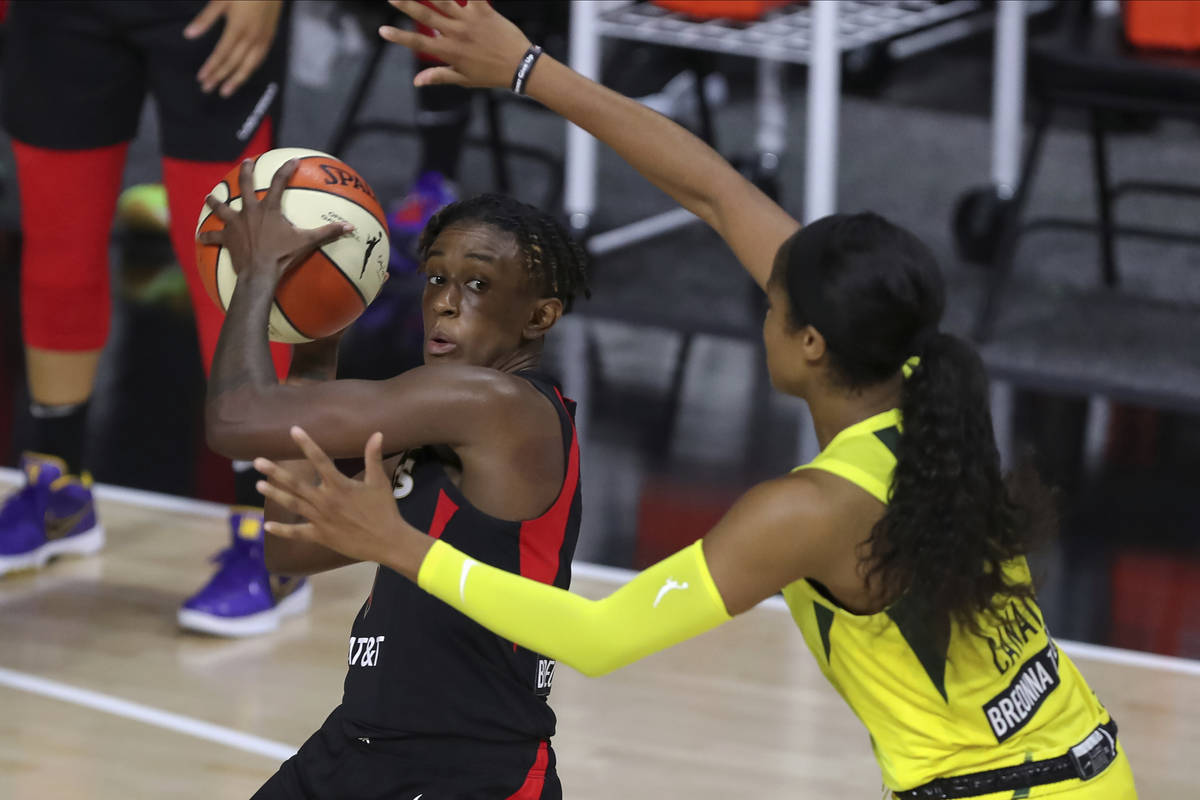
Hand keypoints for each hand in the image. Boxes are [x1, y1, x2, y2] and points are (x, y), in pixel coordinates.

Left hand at [185, 0, 283, 96]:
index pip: (222, 54)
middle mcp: (251, 38)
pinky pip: (260, 59)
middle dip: (220, 77)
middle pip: (234, 63)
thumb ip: (206, 18)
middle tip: (208, 89)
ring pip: (249, 66)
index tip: (202, 78)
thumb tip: (189, 34)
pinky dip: (250, 70)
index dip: (211, 68)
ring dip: (236, 80)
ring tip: (226, 91)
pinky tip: (244, 75)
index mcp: (237, 28)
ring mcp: (263, 39)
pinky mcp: (270, 38)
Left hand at [198, 159, 352, 281]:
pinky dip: (207, 235)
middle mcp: (249, 212)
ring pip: (221, 208)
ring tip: (210, 196)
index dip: (287, 169)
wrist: (259, 273)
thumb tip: (350, 226)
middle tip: (246, 162)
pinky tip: (200, 235)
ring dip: (215, 201)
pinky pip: (213, 236)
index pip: (280, 183)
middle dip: (246, 171)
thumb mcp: (307, 243)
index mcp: (269, 209)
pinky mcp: (226, 238)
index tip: (293, 159)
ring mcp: (235, 224)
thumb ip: (328, 232)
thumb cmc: (283, 256)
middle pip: (244, 185)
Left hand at [256, 427, 428, 571]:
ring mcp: (321, 519)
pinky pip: (297, 533)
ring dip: (275, 494)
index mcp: (339, 485)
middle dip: (275, 472)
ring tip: (258, 486)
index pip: (320, 459)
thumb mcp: (379, 482)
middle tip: (258, 462)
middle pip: (296, 484)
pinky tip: (268, 525)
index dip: (306, 444)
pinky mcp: (320, 536)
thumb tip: (377, 433)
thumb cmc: (384, 510)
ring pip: (293, 504)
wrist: (388, 541)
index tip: (293, 430)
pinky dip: (282, 530)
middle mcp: (326, 501)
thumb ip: (373, 457)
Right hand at [379, 1, 532, 88]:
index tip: (382, 31)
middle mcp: (457, 34)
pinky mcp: (485, 11)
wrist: (520, 67)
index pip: (419, 44)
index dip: (399, 37)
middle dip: (406, 5)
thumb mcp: (463, 79)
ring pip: (444, 1)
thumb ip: (439, 76)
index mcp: (450, 52)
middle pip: (426, 16)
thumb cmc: (491, 74)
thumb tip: (416, 81)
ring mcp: (470, 21)